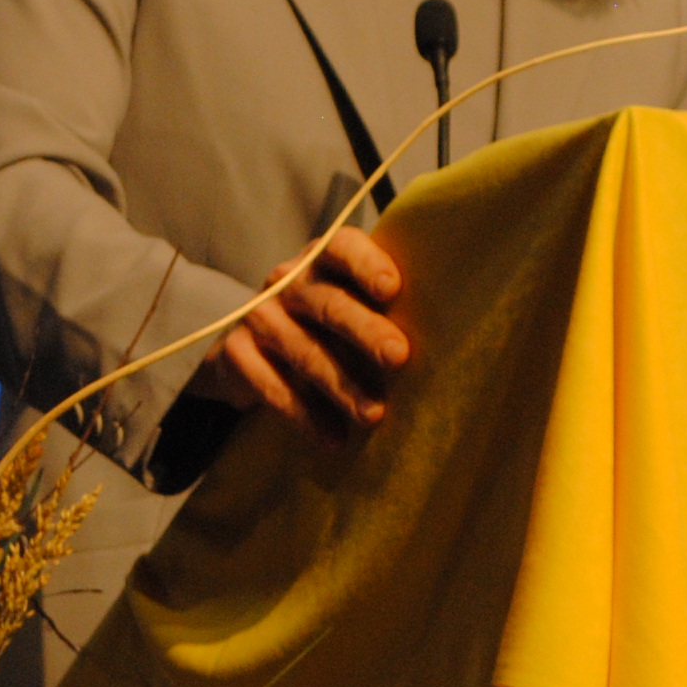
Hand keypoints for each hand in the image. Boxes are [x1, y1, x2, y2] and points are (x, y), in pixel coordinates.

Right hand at [192, 226, 409, 440]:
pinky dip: (305, 416)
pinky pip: (272, 386)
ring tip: (373, 415)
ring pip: (304, 351)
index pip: (342, 248)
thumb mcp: (348, 306)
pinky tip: (333, 438)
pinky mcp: (237, 354)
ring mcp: (258, 316)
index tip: (392, 288)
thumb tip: (450, 341)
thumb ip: (384, 310)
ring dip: (341, 385)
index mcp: (322, 260)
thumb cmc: (323, 327)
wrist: (247, 352)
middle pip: (329, 304)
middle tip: (399, 356)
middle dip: (366, 330)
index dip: (366, 264)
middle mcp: (287, 281)